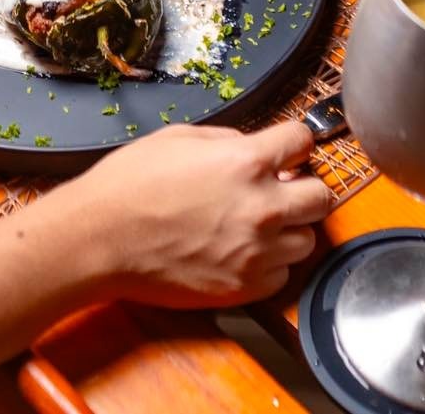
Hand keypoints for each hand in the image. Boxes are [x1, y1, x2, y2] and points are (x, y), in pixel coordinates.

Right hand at [50, 120, 332, 307]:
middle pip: (322, 196)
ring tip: (256, 222)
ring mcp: (258, 252)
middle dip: (302, 187)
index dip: (292, 142)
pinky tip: (240, 249)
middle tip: (278, 188)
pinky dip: (269, 261)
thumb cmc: (130, 183)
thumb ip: (225, 140)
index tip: (286, 149)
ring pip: (307, 239)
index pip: (301, 140)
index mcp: (245, 162)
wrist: (102, 237)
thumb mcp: (176, 138)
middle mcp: (263, 208)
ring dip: (288, 227)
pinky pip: (282, 273)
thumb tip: (251, 148)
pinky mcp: (246, 287)